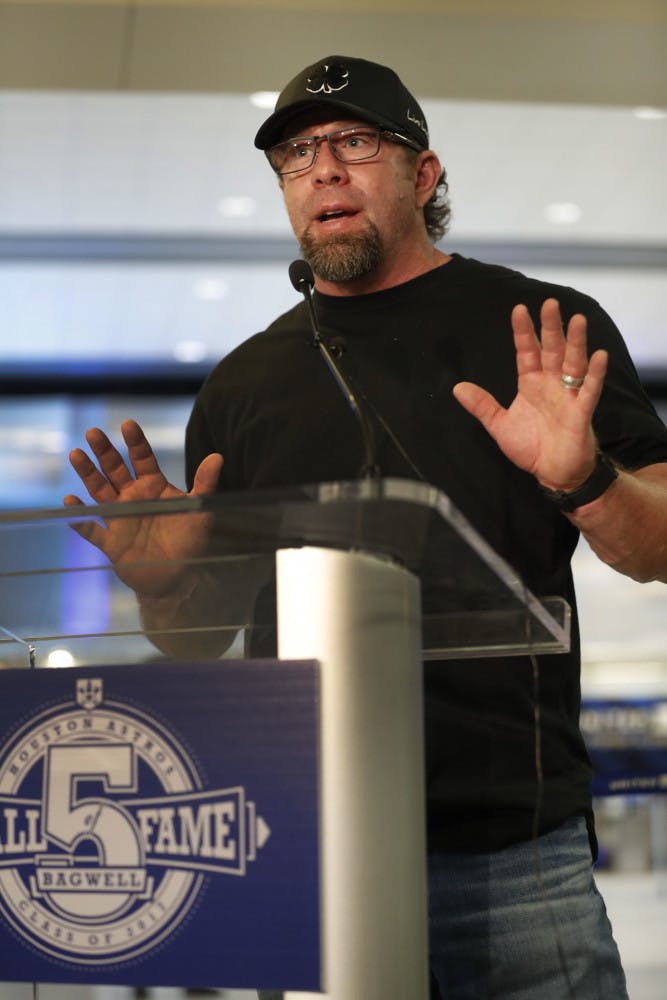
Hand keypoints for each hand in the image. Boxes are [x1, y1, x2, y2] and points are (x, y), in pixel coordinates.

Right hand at [64, 419, 222, 596]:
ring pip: (99, 492)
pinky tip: (70, 502)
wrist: (178, 577)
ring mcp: (120, 519)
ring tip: (76, 454)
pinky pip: (92, 530)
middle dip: (104, 452)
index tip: (128, 424)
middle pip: (115, 470)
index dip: (135, 442)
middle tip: (92, 432)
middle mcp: (133, 498)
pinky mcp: (112, 543)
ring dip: (88, 474)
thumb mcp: (200, 510)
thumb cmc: (190, 541)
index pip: (142, 459)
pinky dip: (81, 518)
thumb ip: (205, 484)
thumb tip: (218, 457)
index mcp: (153, 487)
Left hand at [452, 298, 607, 492]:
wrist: (553, 473)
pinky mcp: (582, 412)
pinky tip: (599, 355)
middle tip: (549, 303)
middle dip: (550, 327)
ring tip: (577, 319)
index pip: (527, 351)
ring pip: (573, 363)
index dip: (523, 331)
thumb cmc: (531, 448)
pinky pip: (590, 389)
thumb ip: (482, 405)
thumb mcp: (499, 426)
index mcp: (531, 383)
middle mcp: (551, 383)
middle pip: (552, 349)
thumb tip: (457, 388)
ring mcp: (568, 395)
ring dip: (576, 342)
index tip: (519, 309)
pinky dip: (595, 374)